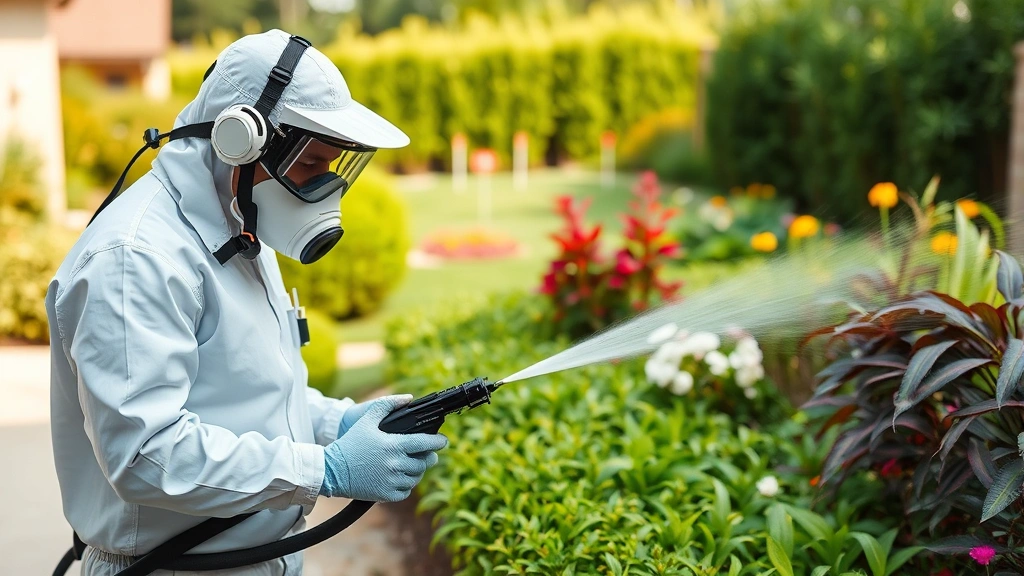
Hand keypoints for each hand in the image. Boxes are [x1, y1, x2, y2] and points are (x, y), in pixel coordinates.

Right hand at [320, 395, 446, 501]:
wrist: (331, 470)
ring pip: (416, 477)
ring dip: (417, 471)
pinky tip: (400, 477)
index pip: (425, 443)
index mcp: (393, 445)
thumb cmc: (350, 443)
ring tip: (413, 464)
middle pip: (424, 462)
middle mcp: (395, 464)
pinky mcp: (386, 495)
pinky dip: (406, 485)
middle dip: (428, 457)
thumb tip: (408, 398)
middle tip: (427, 454)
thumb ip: (387, 405)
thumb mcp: (367, 420)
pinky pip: (406, 491)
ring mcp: (391, 481)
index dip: (438, 442)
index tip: (444, 441)